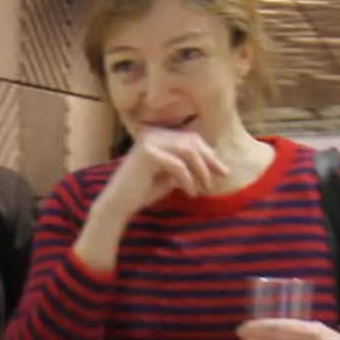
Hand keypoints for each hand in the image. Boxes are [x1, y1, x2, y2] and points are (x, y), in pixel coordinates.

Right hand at [97, 128, 229, 221]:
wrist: (117, 205)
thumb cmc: (142, 192)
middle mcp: (154, 134)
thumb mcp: (170, 176)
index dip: (208, 152)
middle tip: (223, 175)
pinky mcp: (148, 154)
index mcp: (158, 136)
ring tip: (206, 188)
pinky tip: (191, 192)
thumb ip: (186, 167)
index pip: (190, 138)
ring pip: (188, 151)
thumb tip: (211, 163)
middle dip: (210, 159)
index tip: (221, 169)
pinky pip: (178, 165)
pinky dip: (188, 180)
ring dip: (201, 170)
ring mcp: (150, 142)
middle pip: (192, 141)